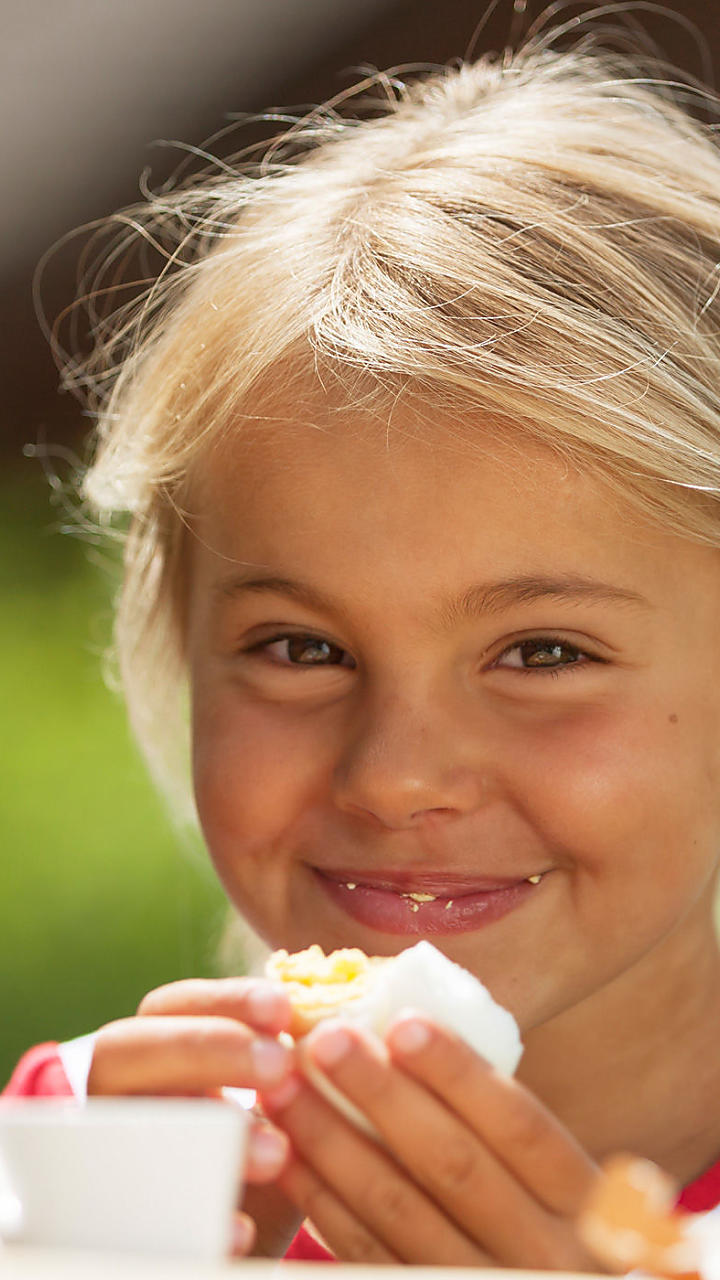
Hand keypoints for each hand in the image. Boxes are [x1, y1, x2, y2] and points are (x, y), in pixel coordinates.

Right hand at [88, 977, 300, 1255]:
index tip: (283, 1007)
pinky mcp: (126, 1222)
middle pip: (131, 1051)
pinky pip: (144, 1219)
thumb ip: (289, 1059)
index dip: (224, 1000)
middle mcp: (118, 1096)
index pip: (172, 1004)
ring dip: (208, 1136)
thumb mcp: (274, 1097)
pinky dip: (196, 1223)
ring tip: (277, 1152)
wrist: (243, 1227)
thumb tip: (339, 1026)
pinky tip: (241, 1229)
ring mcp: (113, 1155)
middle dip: (207, 1051)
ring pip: (136, 1131)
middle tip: (280, 1066)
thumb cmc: (263, 1140)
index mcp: (150, 1050)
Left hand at [261, 1012, 600, 1267]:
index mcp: (580, 1203)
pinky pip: (367, 1256)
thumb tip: (408, 1032)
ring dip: (332, 1144)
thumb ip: (502, 1131)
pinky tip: (290, 1159)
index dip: (460, 1073)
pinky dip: (322, 1205)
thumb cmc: (550, 1234)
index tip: (402, 1021)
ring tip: (285, 1089)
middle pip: (452, 1164)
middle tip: (324, 1039)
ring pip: (396, 1212)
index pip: (520, 1125)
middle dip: (381, 1096)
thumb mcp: (559, 1190)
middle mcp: (540, 1254)